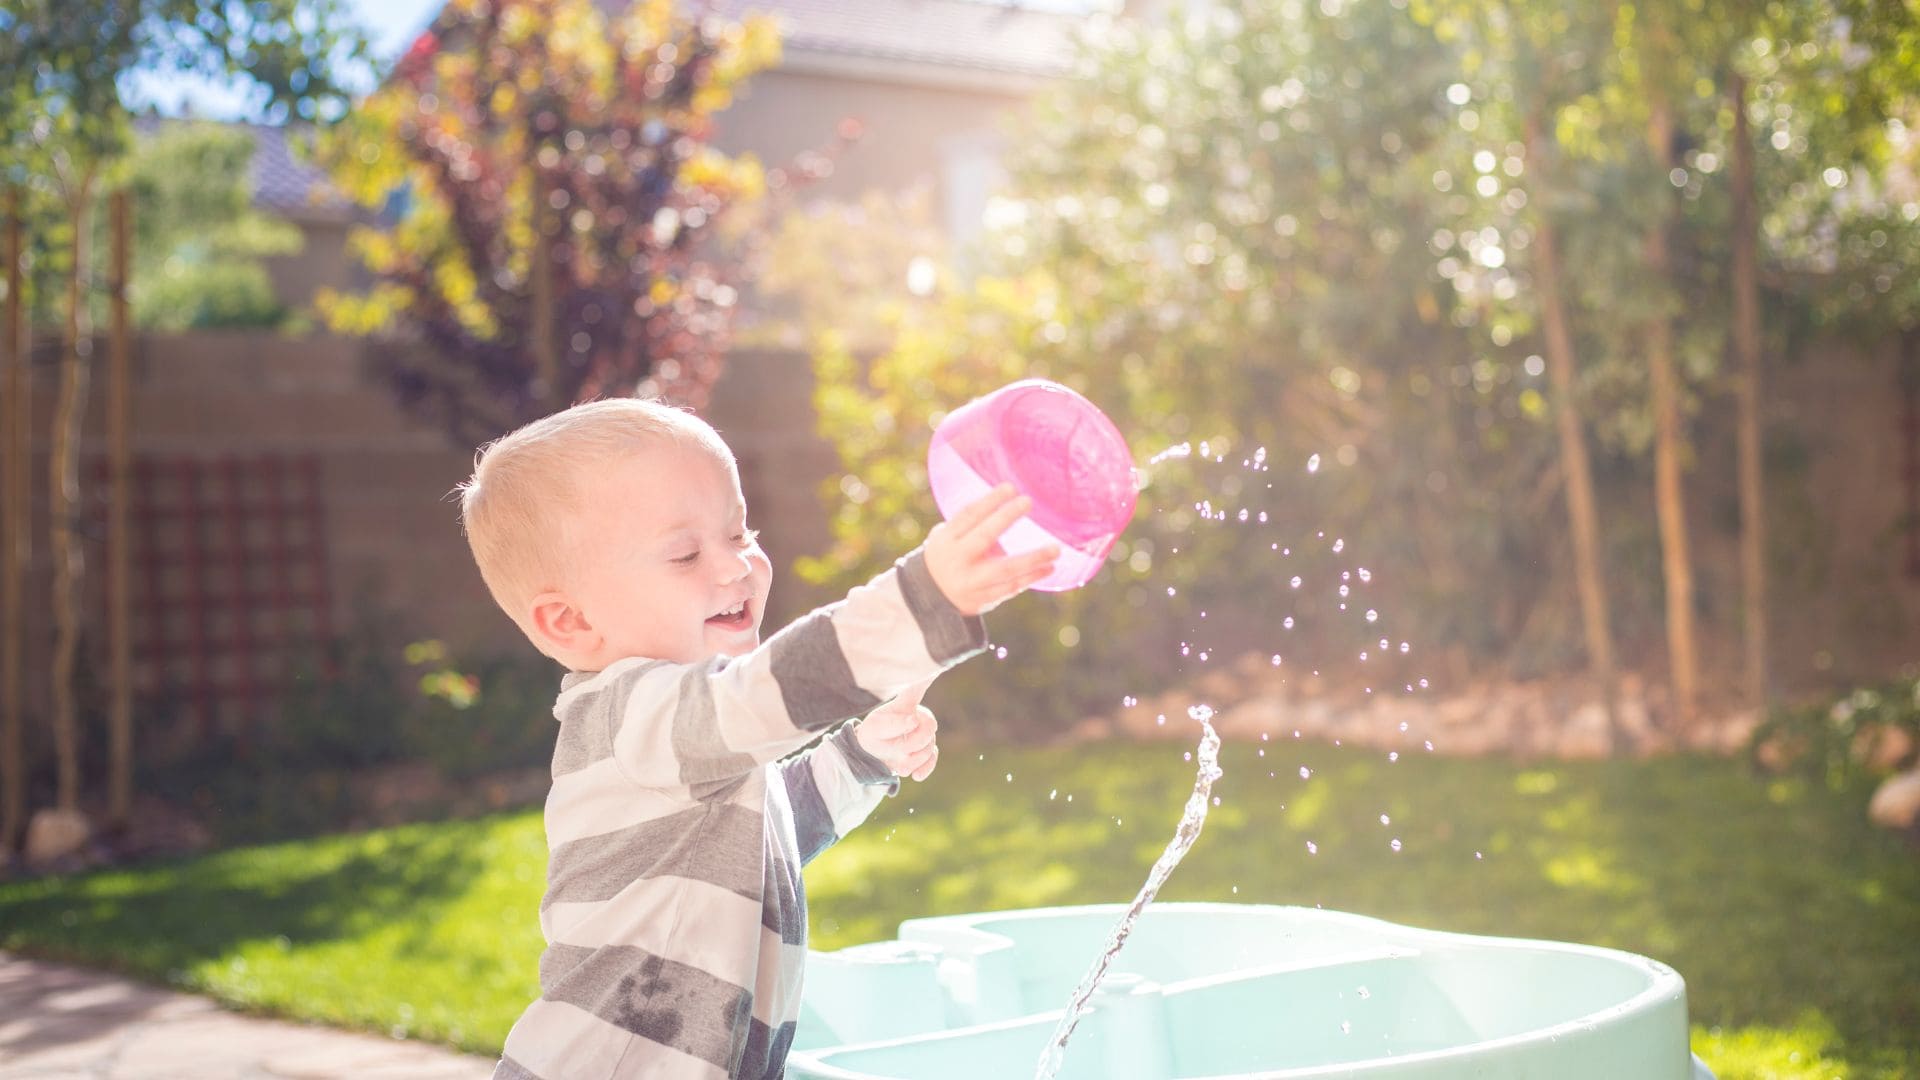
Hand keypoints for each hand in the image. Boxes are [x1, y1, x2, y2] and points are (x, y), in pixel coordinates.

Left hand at [855, 678, 938, 781]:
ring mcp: (925, 733)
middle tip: (898, 750)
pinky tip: (916, 775)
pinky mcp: (927, 749)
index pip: (918, 687)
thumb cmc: (872, 736)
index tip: (937, 666)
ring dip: (913, 758)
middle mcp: (919, 715)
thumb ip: (892, 723)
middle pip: (929, 725)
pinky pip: (932, 758)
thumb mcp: (874, 729)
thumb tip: (914, 719)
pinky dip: (924, 768)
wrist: (872, 756)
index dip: (928, 676)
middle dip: (914, 742)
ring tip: (898, 762)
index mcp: (905, 704)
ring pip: (929, 746)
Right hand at [923, 484, 1059, 615]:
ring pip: (1005, 569)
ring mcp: (971, 581)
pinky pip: (1011, 587)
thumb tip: (1007, 503)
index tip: (1010, 488)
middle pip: (984, 536)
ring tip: (1056, 549)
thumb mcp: (947, 537)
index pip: (968, 515)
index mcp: (947, 539)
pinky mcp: (984, 598)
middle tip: (1027, 501)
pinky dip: (1032, 577)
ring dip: (1033, 558)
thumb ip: (971, 524)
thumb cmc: (949, 555)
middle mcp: (957, 559)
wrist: (932, 597)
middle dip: (1006, 517)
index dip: (989, 500)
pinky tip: (1049, 568)